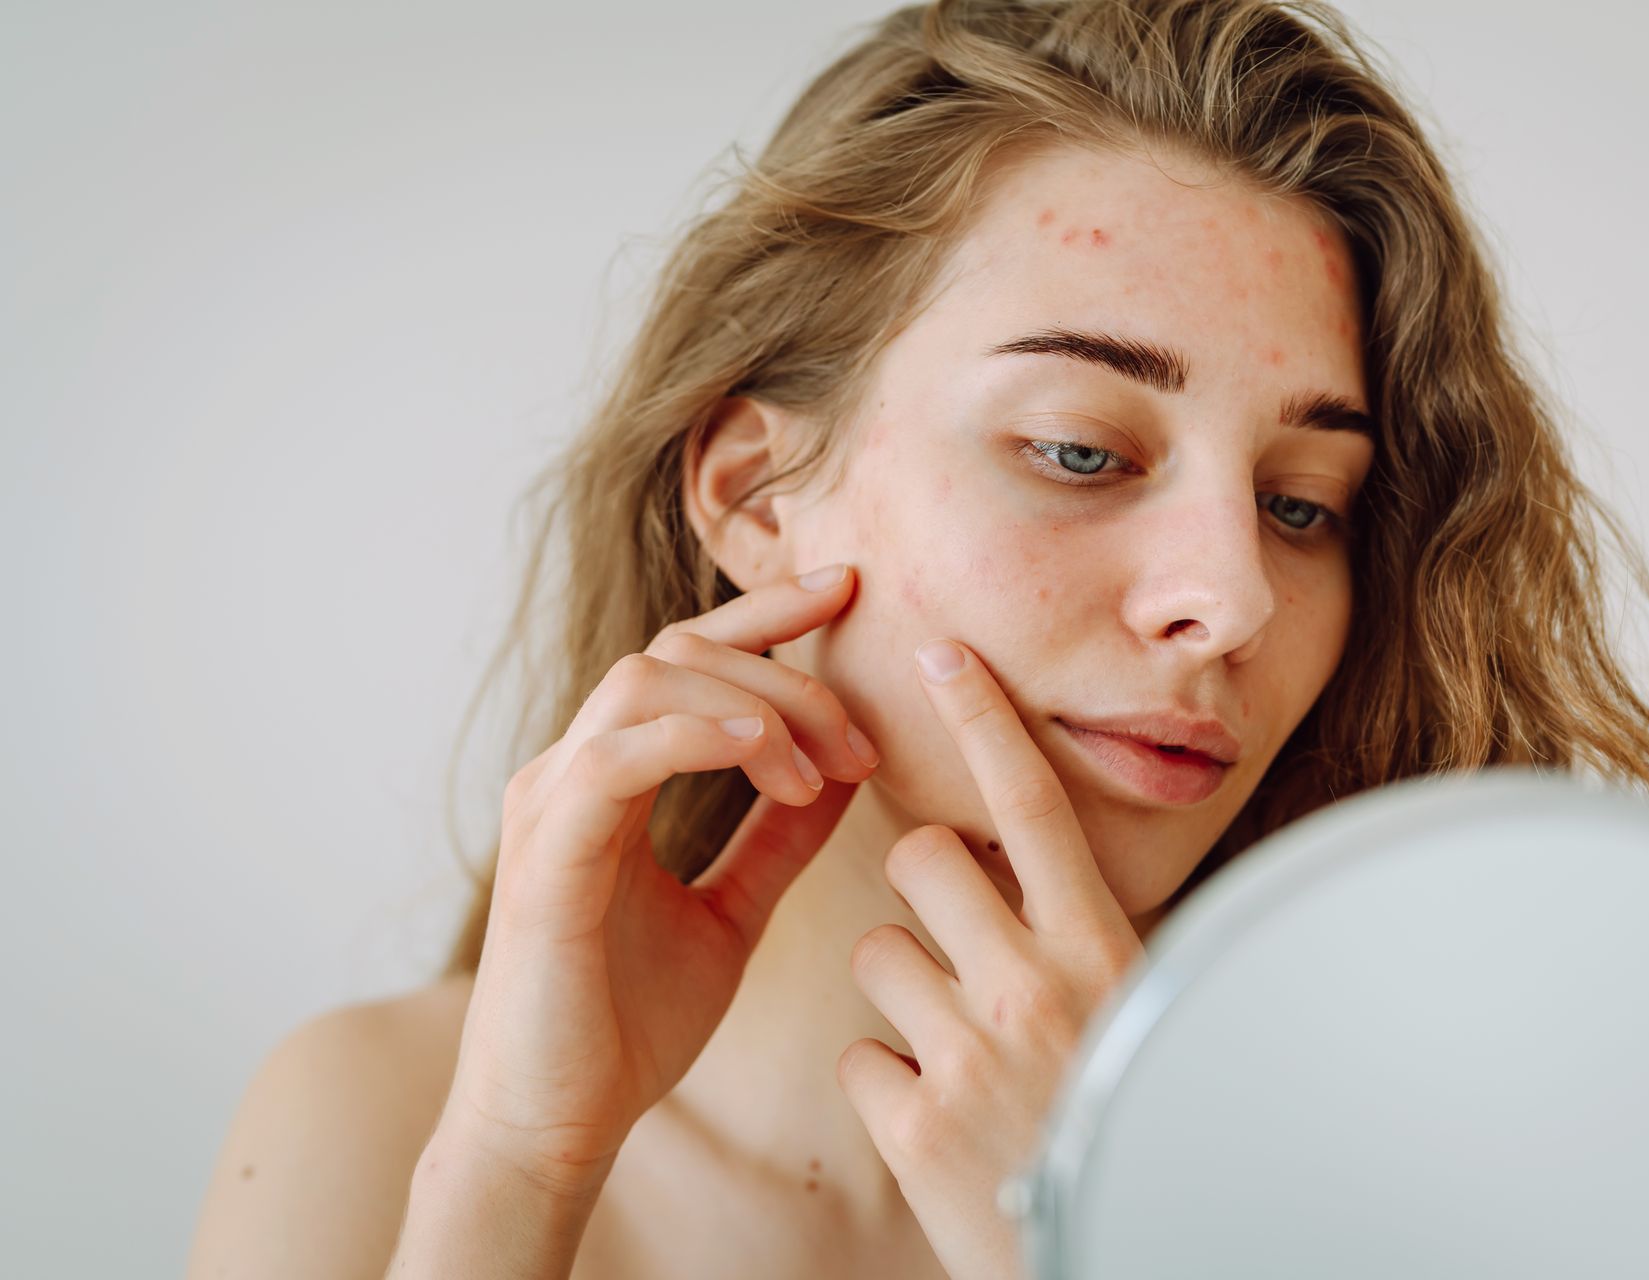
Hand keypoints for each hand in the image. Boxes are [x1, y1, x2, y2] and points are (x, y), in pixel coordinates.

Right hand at [440, 563, 878, 1195]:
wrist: (559, 1125)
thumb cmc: (629, 1024)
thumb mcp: (733, 911)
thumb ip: (780, 837)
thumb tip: (844, 770)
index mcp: (613, 777)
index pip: (690, 655)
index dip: (770, 614)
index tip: (850, 591)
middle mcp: (574, 771)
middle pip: (678, 648)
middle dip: (786, 668)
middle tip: (862, 739)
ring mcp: (551, 804)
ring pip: (646, 678)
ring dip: (752, 704)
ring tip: (820, 767)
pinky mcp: (546, 854)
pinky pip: (616, 754)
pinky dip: (692, 735)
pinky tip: (764, 756)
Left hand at [835, 637, 1146, 1279]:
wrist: (1134, 1255)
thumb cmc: (1137, 1121)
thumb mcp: (1137, 1009)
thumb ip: (1081, 932)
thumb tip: (1028, 858)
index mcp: (1101, 950)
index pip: (1033, 803)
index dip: (985, 718)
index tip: (940, 649)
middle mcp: (1035, 987)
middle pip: (921, 858)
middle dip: (920, 882)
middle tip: (954, 935)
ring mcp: (971, 1055)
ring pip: (876, 952)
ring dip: (900, 989)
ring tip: (955, 1047)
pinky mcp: (916, 1126)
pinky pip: (861, 1055)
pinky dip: (888, 1080)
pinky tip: (939, 1116)